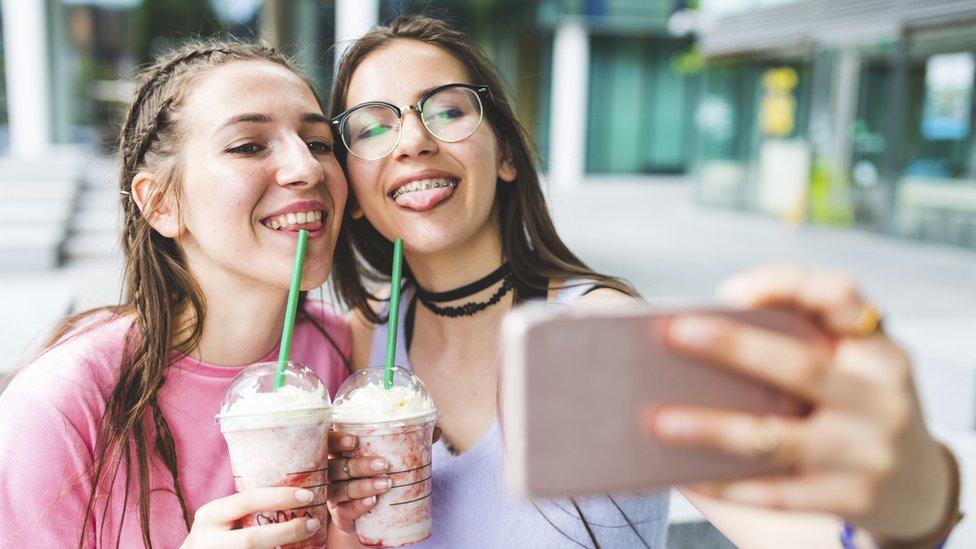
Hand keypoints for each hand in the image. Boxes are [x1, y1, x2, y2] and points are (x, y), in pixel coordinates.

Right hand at [181, 487, 321, 547]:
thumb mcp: (220, 517)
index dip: (280, 497)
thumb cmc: (214, 534)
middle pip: (253, 539)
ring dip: (286, 547)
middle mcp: (207, 540)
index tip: (308, 495)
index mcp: (209, 516)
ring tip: (309, 536)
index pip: (248, 500)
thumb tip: (294, 492)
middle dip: (288, 531)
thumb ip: (243, 509)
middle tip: (314, 523)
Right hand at [326, 431, 392, 533]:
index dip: (336, 441)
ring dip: (364, 486)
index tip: (354, 441)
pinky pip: (345, 511)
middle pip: (334, 468)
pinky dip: (359, 505)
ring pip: (341, 490)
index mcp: (336, 456)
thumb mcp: (378, 461)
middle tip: (384, 465)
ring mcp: (332, 496)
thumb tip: (424, 432)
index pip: (328, 444)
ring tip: (386, 484)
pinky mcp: (339, 516)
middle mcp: (329, 476)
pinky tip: (373, 501)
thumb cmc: (376, 477)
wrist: (370, 516)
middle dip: (359, 466)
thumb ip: (388, 448)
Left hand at [646, 265, 955, 540]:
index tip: (730, 289)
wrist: (917, 485)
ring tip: (658, 420)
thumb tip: (699, 335)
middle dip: (732, 347)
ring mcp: (869, 453)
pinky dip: (727, 485)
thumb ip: (798, 341)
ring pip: (779, 438)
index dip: (787, 284)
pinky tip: (685, 475)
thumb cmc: (855, 405)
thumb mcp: (851, 365)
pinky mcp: (852, 499)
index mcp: (879, 350)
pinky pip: (777, 495)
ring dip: (713, 428)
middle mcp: (881, 399)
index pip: (842, 297)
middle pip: (801, 366)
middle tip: (671, 333)